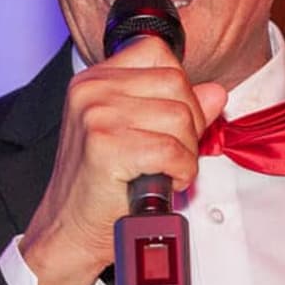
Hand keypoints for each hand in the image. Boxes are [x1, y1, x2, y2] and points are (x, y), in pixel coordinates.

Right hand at [18, 36, 228, 284]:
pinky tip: (163, 182)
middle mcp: (91, 90)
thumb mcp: (136, 135)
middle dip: (189, 125)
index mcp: (94, 79)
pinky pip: (172, 149)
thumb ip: (175, 107)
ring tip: (164, 171)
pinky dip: (180, 171)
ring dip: (186, 152)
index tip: (170, 123)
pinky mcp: (105, 146)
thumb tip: (215, 92)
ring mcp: (96, 115)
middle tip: (171, 155)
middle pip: (177, 84)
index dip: (180, 89)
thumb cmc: (100, 187)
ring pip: (180, 117)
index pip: (158, 53)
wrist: (69, 230)